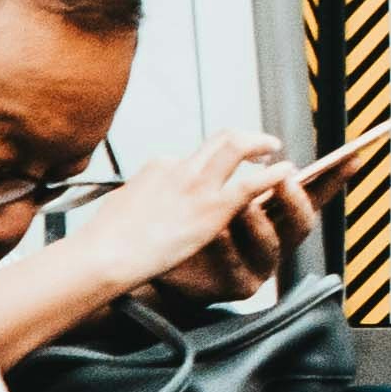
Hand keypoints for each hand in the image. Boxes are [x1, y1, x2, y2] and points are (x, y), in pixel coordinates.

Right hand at [80, 134, 310, 308]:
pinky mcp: (212, 209)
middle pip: (220, 139)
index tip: (216, 170)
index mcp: (159, 168)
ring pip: (237, 147)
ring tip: (275, 149)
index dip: (208, 162)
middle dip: (244, 137)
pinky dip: (272, 175)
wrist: (104, 254)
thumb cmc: (105, 239)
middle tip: (261, 144)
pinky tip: (286, 172)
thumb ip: (142, 194)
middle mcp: (181, 168)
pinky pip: (251, 184)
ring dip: (260, 144)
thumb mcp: (121, 204)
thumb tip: (145, 195)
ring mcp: (198, 186)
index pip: (190, 156)